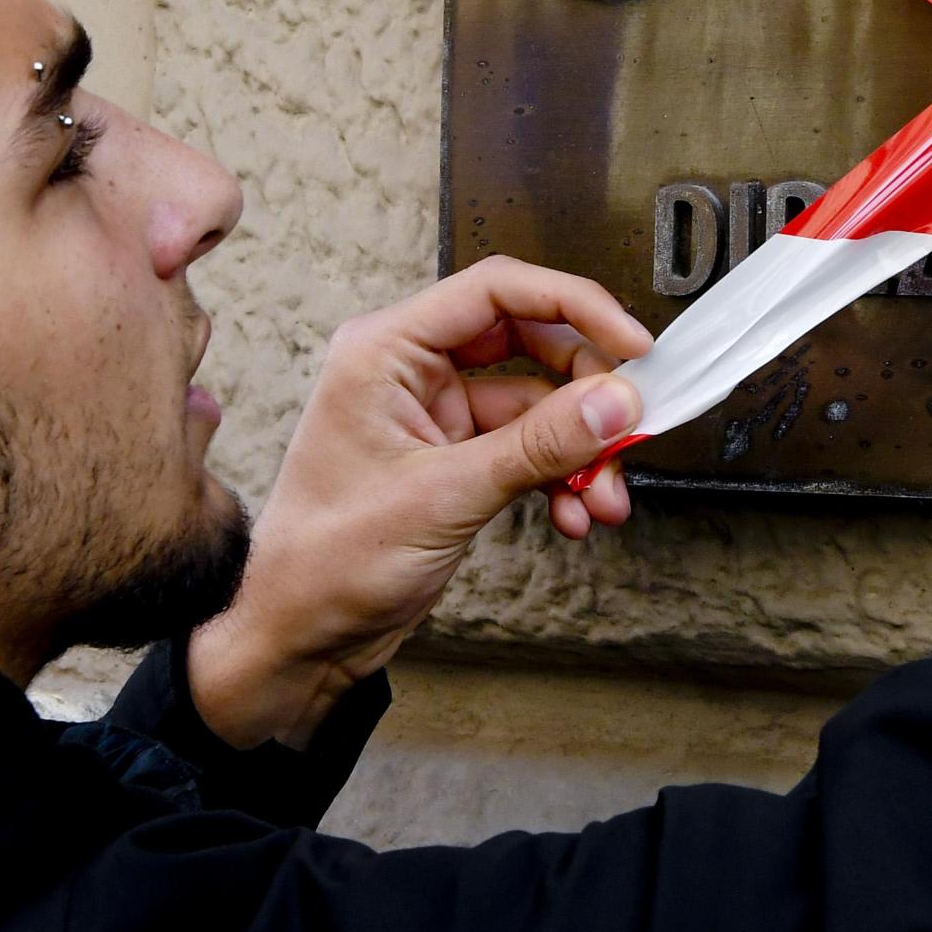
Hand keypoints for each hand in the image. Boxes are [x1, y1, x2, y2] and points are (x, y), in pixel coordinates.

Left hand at [186, 257, 650, 747]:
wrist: (298, 640)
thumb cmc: (325, 565)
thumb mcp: (442, 497)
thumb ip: (536, 446)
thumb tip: (613, 403)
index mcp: (385, 350)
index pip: (498, 291)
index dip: (576, 307)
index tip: (632, 346)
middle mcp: (410, 370)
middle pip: (529, 341)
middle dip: (586, 391)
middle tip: (628, 427)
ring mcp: (434, 415)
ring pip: (537, 403)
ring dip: (580, 448)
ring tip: (602, 495)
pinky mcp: (453, 459)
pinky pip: (528, 447)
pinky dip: (560, 477)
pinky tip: (574, 513)